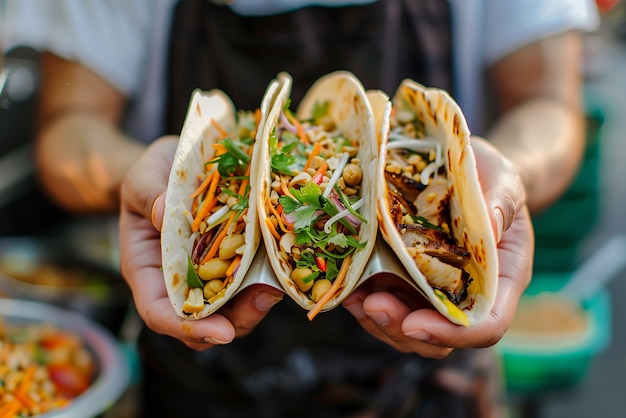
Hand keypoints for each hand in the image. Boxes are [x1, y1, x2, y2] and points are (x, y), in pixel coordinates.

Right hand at [119, 136, 282, 350]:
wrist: (174, 162)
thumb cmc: (151, 172)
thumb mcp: (141, 176)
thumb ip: (148, 195)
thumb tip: (163, 213)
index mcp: (146, 269)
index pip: (159, 312)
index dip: (188, 328)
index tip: (221, 332)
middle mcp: (176, 280)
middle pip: (202, 321)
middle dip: (234, 321)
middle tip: (264, 299)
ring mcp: (206, 273)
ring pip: (230, 309)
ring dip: (255, 305)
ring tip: (276, 287)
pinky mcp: (232, 260)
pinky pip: (248, 280)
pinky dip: (264, 279)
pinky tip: (281, 265)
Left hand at [342, 137, 533, 357]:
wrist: (465, 169)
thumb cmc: (491, 177)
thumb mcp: (503, 181)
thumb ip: (499, 204)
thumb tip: (486, 226)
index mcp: (500, 279)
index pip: (485, 324)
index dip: (452, 334)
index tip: (416, 324)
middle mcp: (465, 294)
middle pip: (438, 338)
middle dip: (401, 328)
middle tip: (372, 304)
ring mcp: (432, 290)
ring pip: (406, 327)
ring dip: (376, 320)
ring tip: (352, 296)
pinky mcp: (404, 278)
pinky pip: (384, 302)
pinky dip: (362, 300)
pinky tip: (345, 285)